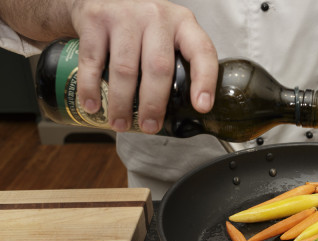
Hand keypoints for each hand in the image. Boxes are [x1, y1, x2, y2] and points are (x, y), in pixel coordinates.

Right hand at [70, 0, 217, 133]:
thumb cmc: (141, 26)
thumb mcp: (167, 35)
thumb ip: (177, 62)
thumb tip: (185, 111)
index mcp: (183, 23)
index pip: (202, 51)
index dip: (204, 81)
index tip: (202, 106)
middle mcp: (156, 16)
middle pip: (158, 67)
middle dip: (154, 104)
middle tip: (149, 127)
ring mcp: (125, 16)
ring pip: (125, 68)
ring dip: (121, 103)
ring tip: (119, 124)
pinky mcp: (96, 19)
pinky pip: (93, 61)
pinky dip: (91, 88)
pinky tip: (93, 105)